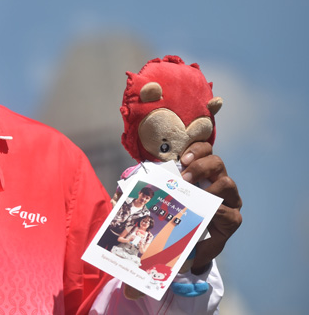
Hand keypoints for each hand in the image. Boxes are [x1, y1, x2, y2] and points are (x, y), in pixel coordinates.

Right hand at [180, 142, 242, 273]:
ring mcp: (216, 175)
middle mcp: (227, 195)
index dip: (217, 210)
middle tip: (187, 187)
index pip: (229, 213)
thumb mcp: (197, 245)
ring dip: (200, 168)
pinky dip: (196, 151)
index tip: (201, 210)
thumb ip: (195, 253)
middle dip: (208, 186)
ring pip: (217, 163)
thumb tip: (190, 264)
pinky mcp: (203, 159)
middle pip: (227, 184)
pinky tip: (183, 158)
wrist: (184, 210)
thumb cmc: (191, 229)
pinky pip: (205, 148)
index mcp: (229, 218)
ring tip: (183, 173)